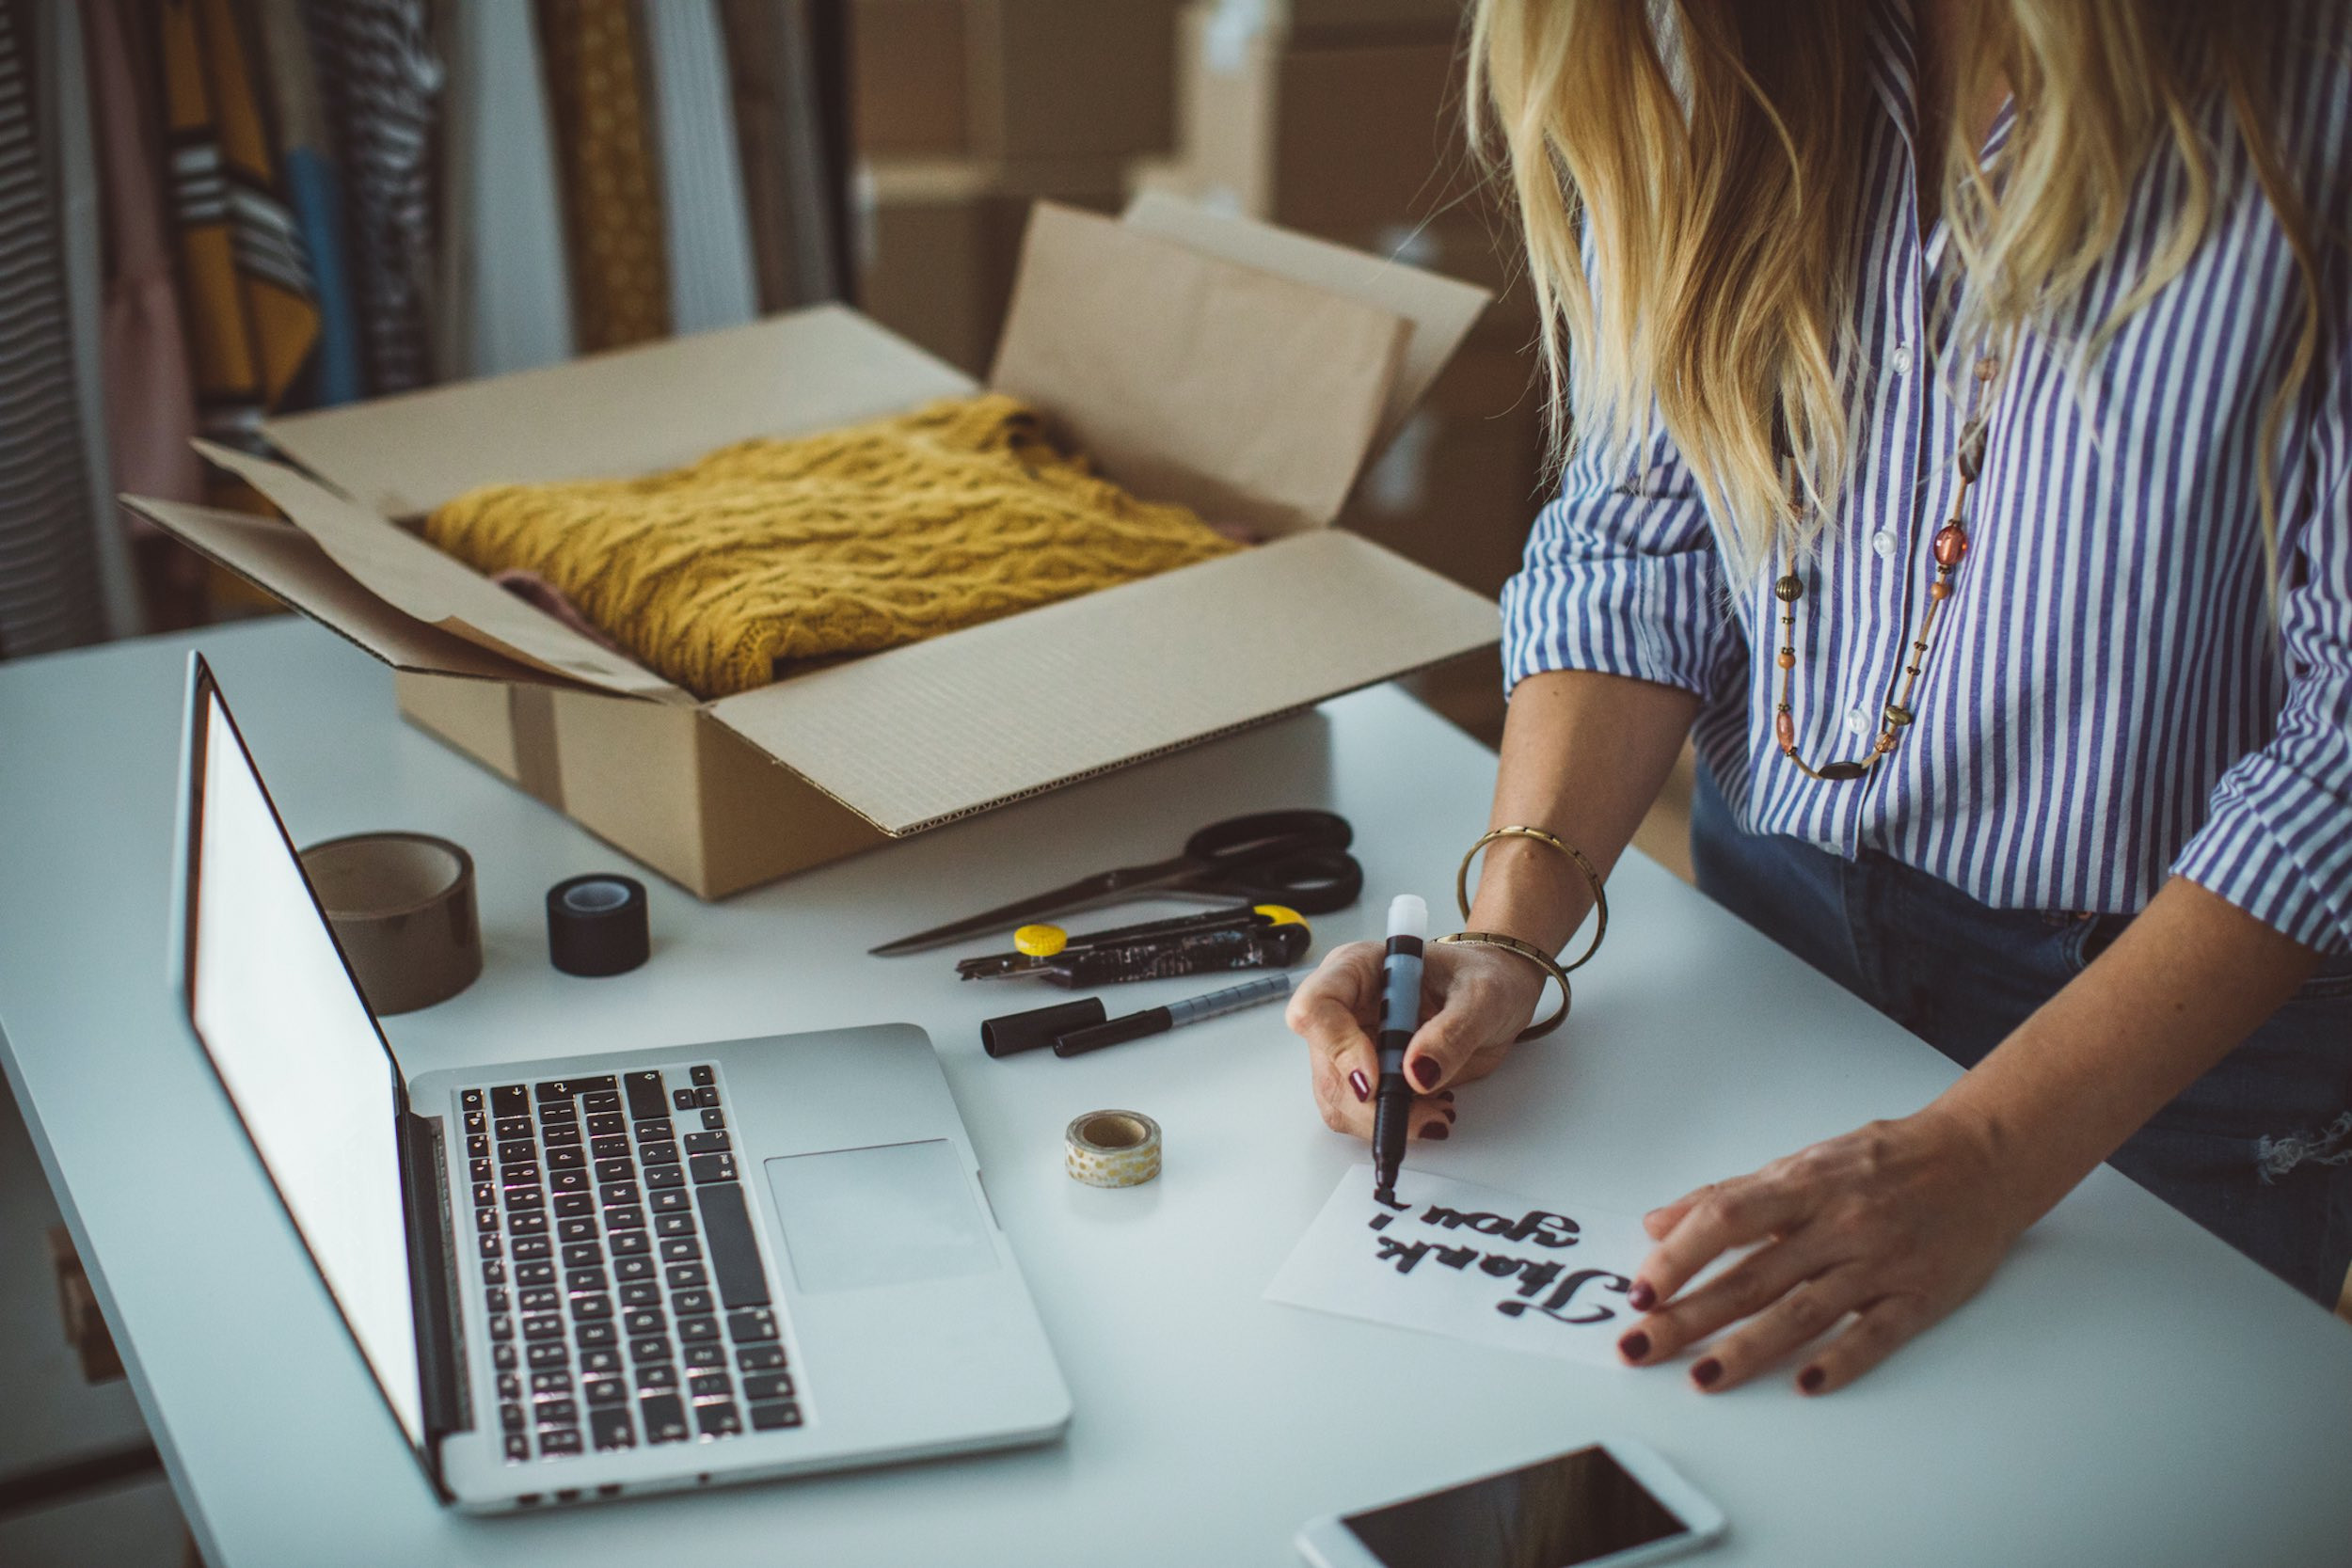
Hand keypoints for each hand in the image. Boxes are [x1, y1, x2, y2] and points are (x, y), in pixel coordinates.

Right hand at [1284, 938, 1551, 1141]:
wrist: (1497, 998)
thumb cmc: (1486, 979)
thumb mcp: (1482, 996)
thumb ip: (1452, 1031)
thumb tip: (1417, 1072)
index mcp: (1358, 968)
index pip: (1316, 1006)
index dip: (1337, 1046)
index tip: (1375, 1080)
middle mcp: (1344, 1007)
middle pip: (1325, 1065)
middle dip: (1369, 1102)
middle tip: (1423, 1115)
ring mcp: (1350, 1045)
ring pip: (1338, 1099)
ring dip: (1382, 1119)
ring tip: (1436, 1111)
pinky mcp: (1366, 1076)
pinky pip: (1359, 1114)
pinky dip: (1393, 1124)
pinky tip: (1429, 1111)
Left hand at [1616, 1104, 2022, 1394]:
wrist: (1980, 1159)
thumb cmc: (1884, 1160)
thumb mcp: (1803, 1161)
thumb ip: (1730, 1194)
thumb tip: (1658, 1223)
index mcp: (1803, 1185)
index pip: (1724, 1219)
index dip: (1678, 1257)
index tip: (1640, 1292)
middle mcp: (1837, 1223)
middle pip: (1751, 1276)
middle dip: (1689, 1316)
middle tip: (1639, 1348)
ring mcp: (1878, 1262)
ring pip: (1803, 1311)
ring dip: (1748, 1349)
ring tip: (1702, 1378)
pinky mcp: (1919, 1295)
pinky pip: (1875, 1333)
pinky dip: (1840, 1360)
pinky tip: (1804, 1385)